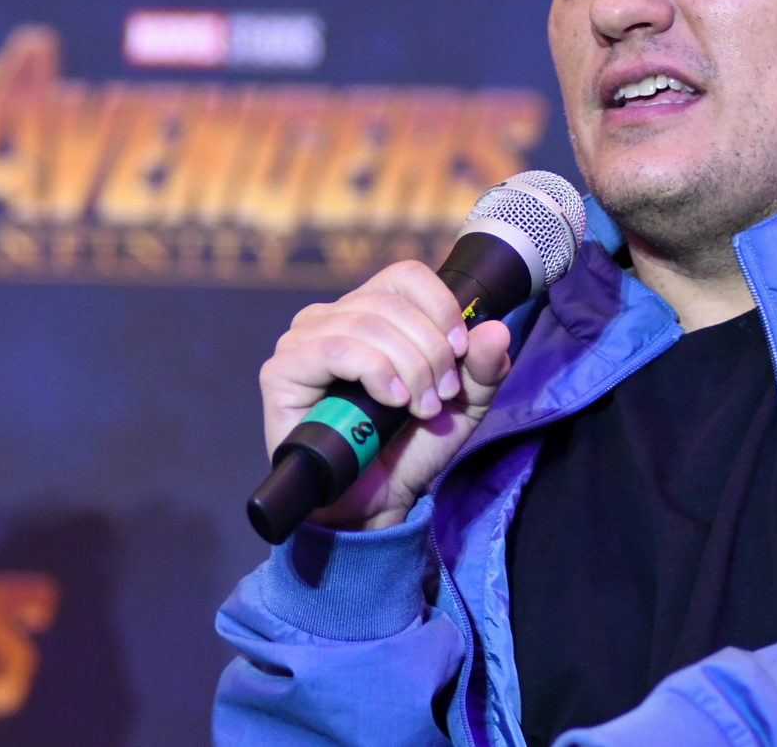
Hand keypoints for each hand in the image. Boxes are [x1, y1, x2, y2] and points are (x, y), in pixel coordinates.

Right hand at [260, 260, 513, 531]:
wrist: (375, 501)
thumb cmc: (411, 445)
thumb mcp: (464, 403)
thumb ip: (483, 366)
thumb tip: (494, 329)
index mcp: (372, 311)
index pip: (406, 276)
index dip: (441, 306)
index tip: (461, 352)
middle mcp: (333, 317)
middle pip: (392, 302)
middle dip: (430, 350)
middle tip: (441, 395)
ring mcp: (303, 340)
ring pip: (367, 323)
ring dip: (408, 366)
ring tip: (419, 407)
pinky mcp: (282, 370)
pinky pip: (334, 349)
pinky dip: (374, 371)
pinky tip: (391, 401)